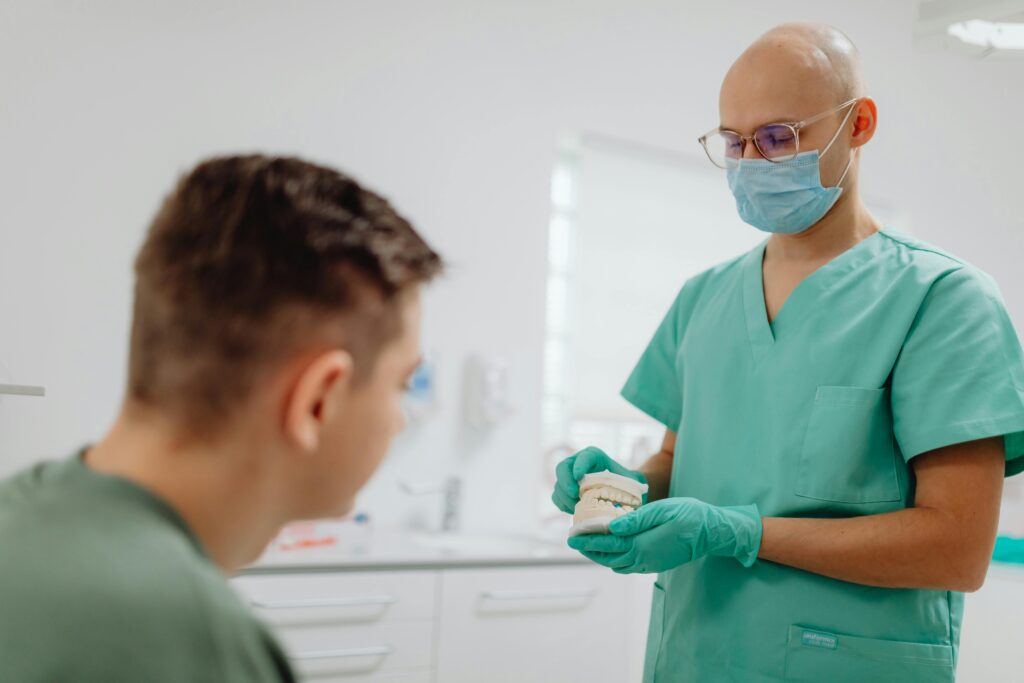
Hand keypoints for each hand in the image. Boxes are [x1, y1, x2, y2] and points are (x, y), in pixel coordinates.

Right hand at [551, 446, 646, 513]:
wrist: (623, 491)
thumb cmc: (628, 485)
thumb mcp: (631, 483)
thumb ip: (628, 488)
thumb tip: (623, 504)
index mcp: (595, 457)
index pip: (585, 457)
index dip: (579, 465)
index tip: (579, 476)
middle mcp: (578, 463)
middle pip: (563, 468)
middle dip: (566, 482)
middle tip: (575, 494)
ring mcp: (569, 477)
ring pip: (558, 485)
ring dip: (565, 498)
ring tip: (579, 507)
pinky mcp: (565, 491)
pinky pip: (557, 497)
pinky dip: (563, 505)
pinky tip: (575, 511)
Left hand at [567, 497, 761, 572]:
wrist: (712, 533)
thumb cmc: (690, 516)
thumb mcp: (663, 511)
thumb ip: (636, 520)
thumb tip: (611, 527)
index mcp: (642, 544)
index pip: (607, 543)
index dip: (587, 539)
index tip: (571, 534)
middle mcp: (643, 559)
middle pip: (608, 557)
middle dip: (588, 548)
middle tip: (572, 539)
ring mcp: (649, 564)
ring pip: (616, 563)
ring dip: (599, 555)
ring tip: (587, 544)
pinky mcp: (654, 564)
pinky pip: (627, 566)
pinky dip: (614, 559)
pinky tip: (611, 549)